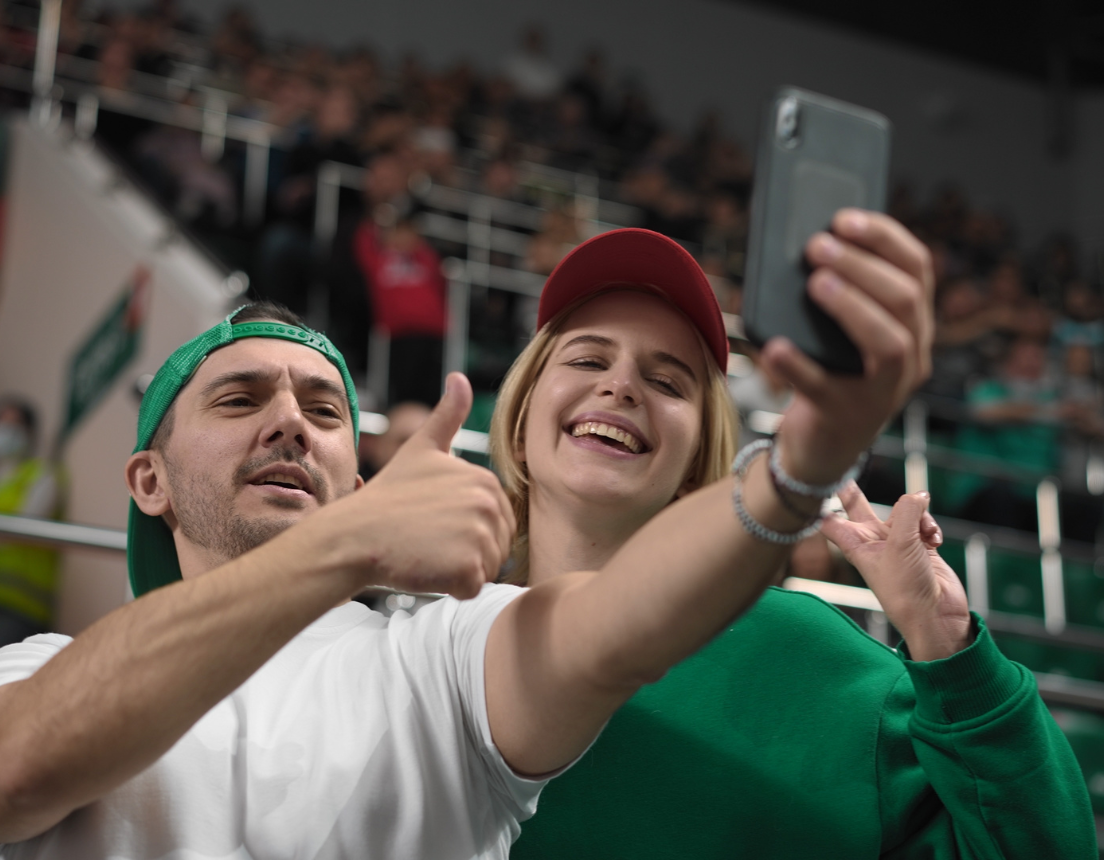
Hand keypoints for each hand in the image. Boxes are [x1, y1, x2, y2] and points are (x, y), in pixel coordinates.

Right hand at [320, 373, 514, 598]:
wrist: (354, 537)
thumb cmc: (385, 498)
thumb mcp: (420, 449)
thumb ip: (448, 416)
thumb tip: (461, 378)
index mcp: (484, 479)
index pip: (495, 521)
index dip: (464, 529)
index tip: (432, 521)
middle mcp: (489, 504)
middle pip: (497, 546)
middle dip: (466, 551)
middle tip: (428, 540)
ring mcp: (480, 535)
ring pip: (487, 568)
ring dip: (459, 570)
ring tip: (427, 553)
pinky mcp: (468, 567)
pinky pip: (473, 588)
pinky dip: (452, 588)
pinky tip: (426, 569)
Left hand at [762, 210, 933, 485]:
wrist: (818, 447)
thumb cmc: (827, 372)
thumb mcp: (839, 331)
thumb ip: (836, 292)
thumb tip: (804, 242)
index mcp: (912, 325)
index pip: (917, 269)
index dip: (884, 238)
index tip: (844, 217)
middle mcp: (910, 357)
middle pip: (904, 300)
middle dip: (861, 265)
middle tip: (816, 246)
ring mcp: (882, 392)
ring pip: (888, 344)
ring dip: (851, 306)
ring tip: (814, 284)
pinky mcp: (844, 418)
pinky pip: (824, 390)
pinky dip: (799, 365)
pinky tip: (775, 346)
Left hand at [821, 483, 972, 660]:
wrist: (936, 615)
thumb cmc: (906, 588)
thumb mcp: (900, 542)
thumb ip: (907, 511)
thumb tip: (919, 495)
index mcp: (856, 544)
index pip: (830, 521)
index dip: (820, 505)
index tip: (810, 486)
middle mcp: (873, 542)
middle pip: (857, 508)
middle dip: (852, 490)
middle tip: (840, 471)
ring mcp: (897, 543)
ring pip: (904, 512)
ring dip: (919, 516)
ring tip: (926, 534)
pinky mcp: (919, 546)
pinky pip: (924, 523)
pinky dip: (931, 527)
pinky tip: (936, 540)